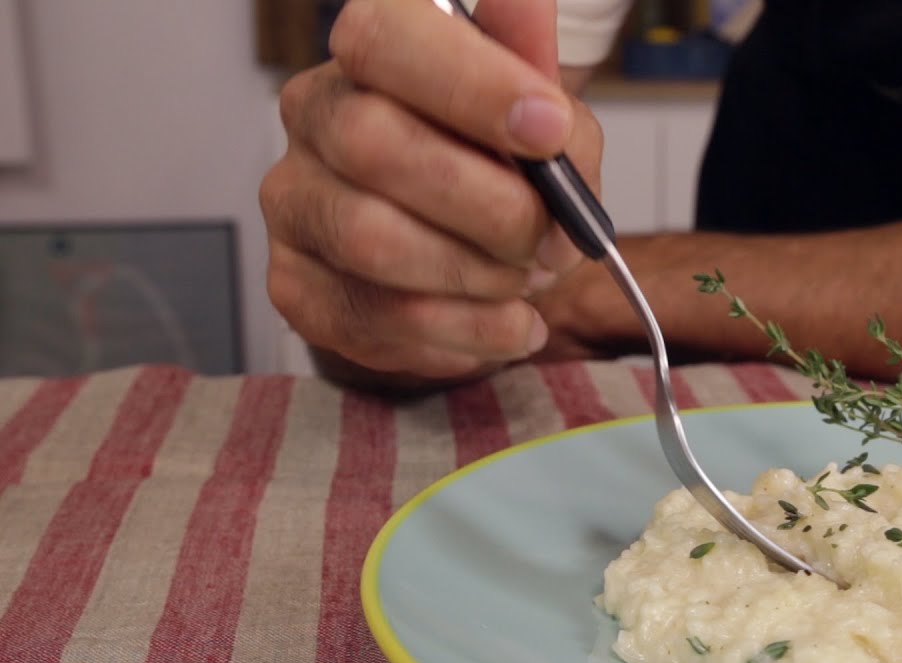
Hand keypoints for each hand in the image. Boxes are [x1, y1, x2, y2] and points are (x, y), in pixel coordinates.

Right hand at [260, 0, 603, 380]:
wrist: (475, 262)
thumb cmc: (501, 175)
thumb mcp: (542, 120)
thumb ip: (536, 72)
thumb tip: (527, 3)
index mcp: (372, 53)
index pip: (387, 40)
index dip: (472, 84)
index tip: (548, 129)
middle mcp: (314, 115)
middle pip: (375, 145)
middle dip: (489, 205)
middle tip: (549, 238)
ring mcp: (295, 203)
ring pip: (372, 241)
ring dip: (477, 276)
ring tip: (527, 281)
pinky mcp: (296, 287)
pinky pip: (374, 319)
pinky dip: (465, 332)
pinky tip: (507, 323)